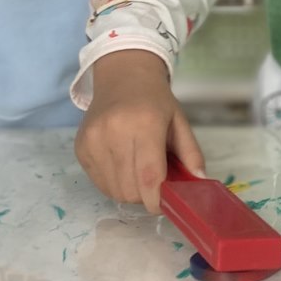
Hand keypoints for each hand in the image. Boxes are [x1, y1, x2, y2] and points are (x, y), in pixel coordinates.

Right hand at [75, 49, 205, 212]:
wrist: (122, 76)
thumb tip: (200, 182)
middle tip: (153, 183)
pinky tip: (121, 165)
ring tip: (137, 172)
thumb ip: (191, 153)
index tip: (163, 205)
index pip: (149, 176)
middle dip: (144, 196)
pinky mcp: (81, 147)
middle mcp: (115, 131)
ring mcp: (93, 140)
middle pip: (130, 189)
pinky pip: (98, 183)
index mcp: (145, 123)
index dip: (156, 200)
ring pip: (113, 190)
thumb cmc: (155, 101)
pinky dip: (113, 183)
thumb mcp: (179, 121)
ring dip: (129, 191)